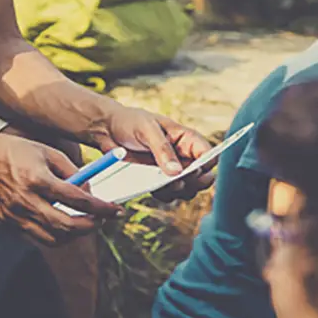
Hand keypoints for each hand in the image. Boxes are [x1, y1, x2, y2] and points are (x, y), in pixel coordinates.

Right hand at [0, 133, 120, 244]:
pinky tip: (59, 224)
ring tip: (82, 224)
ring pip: (53, 239)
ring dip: (73, 235)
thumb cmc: (12, 150)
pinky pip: (36, 238)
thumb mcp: (46, 151)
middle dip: (91, 227)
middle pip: (68, 227)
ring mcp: (15, 217)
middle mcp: (27, 202)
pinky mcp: (6, 225)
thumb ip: (70, 171)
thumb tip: (89, 191)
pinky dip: (53, 235)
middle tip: (101, 220)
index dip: (102, 208)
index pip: (79, 201)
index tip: (116, 211)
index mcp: (38, 180)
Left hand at [87, 106, 215, 201]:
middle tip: (176, 181)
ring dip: (178, 192)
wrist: (107, 129)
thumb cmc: (130, 122)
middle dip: (193, 183)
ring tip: (162, 185)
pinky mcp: (157, 181)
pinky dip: (164, 195)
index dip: (206, 165)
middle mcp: (184, 156)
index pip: (209, 155)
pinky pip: (169, 195)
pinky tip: (152, 188)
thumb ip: (162, 149)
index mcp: (187, 139)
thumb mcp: (147, 130)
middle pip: (203, 177)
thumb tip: (177, 172)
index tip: (193, 170)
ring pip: (187, 189)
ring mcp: (171, 171)